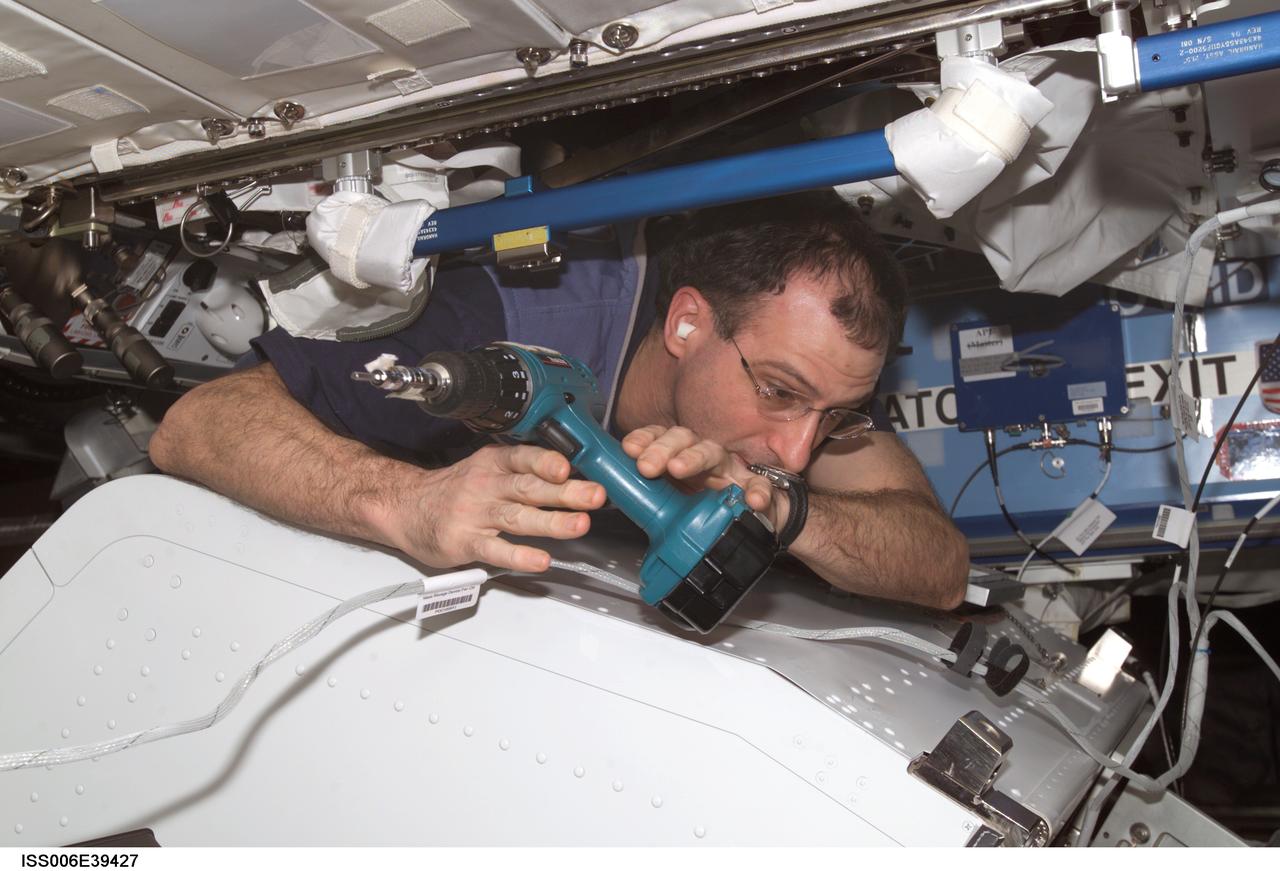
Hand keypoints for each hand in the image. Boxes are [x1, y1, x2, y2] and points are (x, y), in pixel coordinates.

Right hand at [380, 444, 605, 573]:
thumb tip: (574, 479)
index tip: (569, 466)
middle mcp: (486, 485)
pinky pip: (495, 549)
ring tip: (579, 525)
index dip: (546, 461)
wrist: (406, 507)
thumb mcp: (486, 469)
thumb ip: (524, 473)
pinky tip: (541, 560)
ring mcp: (474, 514)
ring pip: (517, 516)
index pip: (523, 458)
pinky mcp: (464, 542)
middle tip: (595, 496)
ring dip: (551, 521)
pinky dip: (519, 555)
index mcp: (494, 463)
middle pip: (529, 488)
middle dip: (566, 492)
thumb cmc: (455, 490)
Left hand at [620, 425, 781, 522]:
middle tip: (647, 465)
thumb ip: (646, 502)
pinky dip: (757, 492)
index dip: (644, 439)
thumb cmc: (703, 510)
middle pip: (683, 439)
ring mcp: (730, 470)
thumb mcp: (669, 507)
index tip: (629, 449)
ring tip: (679, 468)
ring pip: (713, 452)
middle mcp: (702, 457)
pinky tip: (752, 501)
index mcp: (678, 458)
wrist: (746, 526)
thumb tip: (614, 500)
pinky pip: (759, 486)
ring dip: (694, 457)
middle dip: (662, 448)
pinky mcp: (755, 488)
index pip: (659, 438)